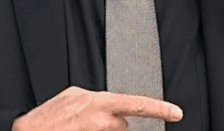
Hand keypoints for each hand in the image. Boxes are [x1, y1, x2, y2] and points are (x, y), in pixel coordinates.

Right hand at [11, 85, 182, 130]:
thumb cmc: (47, 117)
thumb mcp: (72, 96)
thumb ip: (94, 99)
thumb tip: (107, 106)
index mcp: (97, 101)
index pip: (136, 103)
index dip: (159, 109)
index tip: (176, 113)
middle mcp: (100, 119)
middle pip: (121, 125)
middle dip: (110, 126)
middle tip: (87, 125)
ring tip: (78, 128)